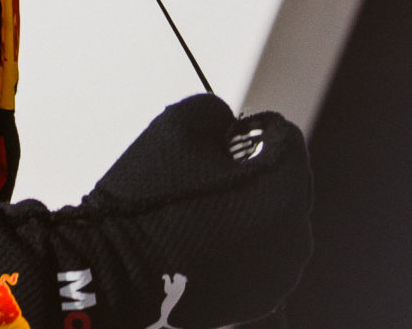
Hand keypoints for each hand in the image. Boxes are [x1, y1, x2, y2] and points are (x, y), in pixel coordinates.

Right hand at [83, 95, 311, 327]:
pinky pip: (264, 254)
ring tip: (211, 204)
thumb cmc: (149, 202)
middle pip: (288, 183)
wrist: (118, 273)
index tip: (231, 134)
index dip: (259, 128)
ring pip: (278, 220)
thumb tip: (230, 127)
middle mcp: (292, 241)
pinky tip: (210, 233)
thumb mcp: (179, 125)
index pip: (289, 142)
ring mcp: (277, 278)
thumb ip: (217, 110)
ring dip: (255, 205)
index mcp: (281, 196)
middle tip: (216, 166)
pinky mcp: (258, 301)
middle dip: (259, 168)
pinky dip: (246, 238)